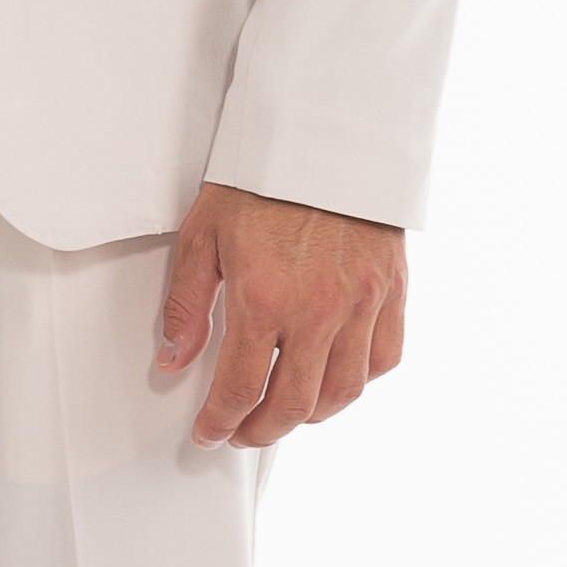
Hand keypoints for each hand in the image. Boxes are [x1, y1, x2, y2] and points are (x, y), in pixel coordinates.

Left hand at [158, 185, 407, 447]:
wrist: (327, 134)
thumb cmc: (263, 178)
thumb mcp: (204, 234)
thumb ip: (187, 303)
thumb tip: (174, 357)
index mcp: (263, 297)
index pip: (240, 388)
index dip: (221, 423)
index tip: (211, 432)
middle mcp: (316, 310)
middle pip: (293, 405)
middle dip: (261, 431)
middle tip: (243, 432)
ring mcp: (361, 303)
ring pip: (343, 393)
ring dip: (309, 415)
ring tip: (286, 412)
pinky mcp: (392, 290)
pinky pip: (383, 359)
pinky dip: (359, 381)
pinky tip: (334, 377)